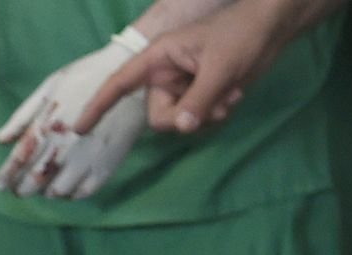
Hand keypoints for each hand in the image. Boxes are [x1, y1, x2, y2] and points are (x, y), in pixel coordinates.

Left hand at [0, 29, 150, 199]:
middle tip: (18, 190)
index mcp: (47, 126)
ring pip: (56, 192)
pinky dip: (70, 194)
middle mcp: (64, 147)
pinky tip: (66, 187)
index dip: (6, 176)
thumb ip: (24, 115)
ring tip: (42, 188)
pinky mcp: (106, 167)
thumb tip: (1, 140)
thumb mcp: (51, 87)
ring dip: (45, 192)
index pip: (18, 160)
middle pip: (34, 181)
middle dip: (22, 188)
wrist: (133, 77)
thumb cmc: (88, 77)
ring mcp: (86, 160)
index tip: (0, 185)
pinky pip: (82, 193)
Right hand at [73, 0, 284, 136]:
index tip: (80, 129)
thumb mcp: (220, 67)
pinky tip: (233, 94)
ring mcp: (183, 87)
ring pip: (180, 121)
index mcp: (159, 58)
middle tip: (215, 104)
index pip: (121, 83)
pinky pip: (197, 120)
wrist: (271, 29)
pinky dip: (216, 114)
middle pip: (158, 115)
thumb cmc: (241, 35)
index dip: (99, 105)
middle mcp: (166, 75)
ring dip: (207, 115)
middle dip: (185, 116)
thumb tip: (180, 128)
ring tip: (230, 92)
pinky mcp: (199, 96)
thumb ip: (199, 99)